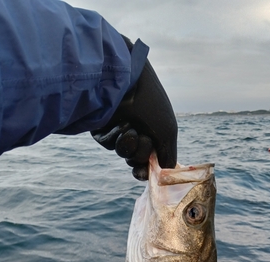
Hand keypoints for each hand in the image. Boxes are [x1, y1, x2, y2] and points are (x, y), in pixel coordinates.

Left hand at [91, 38, 177, 180]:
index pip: (149, 159)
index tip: (144, 171)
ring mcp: (118, 129)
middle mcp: (136, 130)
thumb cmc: (150, 103)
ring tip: (130, 127)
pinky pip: (108, 143)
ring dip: (129, 145)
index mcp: (153, 131)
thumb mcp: (167, 132)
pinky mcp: (101, 126)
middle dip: (140, 153)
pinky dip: (115, 137)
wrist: (126, 80)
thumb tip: (163, 172)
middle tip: (143, 137)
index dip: (146, 169)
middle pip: (136, 160)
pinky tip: (119, 122)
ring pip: (122, 153)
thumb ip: (167, 157)